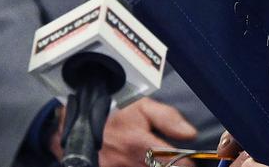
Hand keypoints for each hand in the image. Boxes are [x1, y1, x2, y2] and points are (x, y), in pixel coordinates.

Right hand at [49, 97, 198, 166]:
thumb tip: (190, 134)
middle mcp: (128, 162)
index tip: (190, 161)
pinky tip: (142, 162)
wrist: (77, 124)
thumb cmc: (113, 113)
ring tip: (156, 159)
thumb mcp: (141, 106)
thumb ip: (168, 118)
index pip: (176, 163)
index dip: (188, 164)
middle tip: (177, 161)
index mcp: (139, 144)